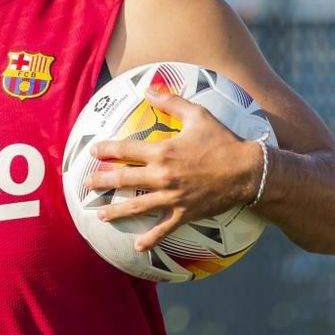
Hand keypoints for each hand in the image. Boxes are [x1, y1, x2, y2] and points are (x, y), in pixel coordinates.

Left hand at [85, 88, 261, 250]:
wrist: (249, 171)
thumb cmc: (223, 141)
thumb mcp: (197, 114)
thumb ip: (171, 101)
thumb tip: (149, 88)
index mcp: (162, 151)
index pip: (125, 149)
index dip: (106, 150)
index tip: (92, 152)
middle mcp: (163, 175)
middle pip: (124, 178)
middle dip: (101, 181)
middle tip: (85, 185)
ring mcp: (173, 196)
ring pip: (137, 206)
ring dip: (116, 211)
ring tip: (100, 215)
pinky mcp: (185, 213)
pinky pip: (164, 229)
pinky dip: (151, 239)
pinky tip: (137, 246)